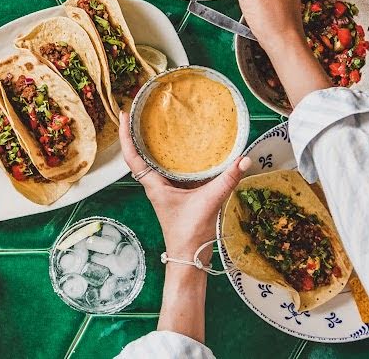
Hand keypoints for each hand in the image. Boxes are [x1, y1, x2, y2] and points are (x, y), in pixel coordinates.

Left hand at [119, 111, 250, 260]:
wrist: (190, 257)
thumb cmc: (190, 233)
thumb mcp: (209, 202)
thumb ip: (227, 181)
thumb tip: (244, 159)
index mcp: (154, 184)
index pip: (132, 156)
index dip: (126, 135)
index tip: (124, 114)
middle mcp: (155, 184)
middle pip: (140, 154)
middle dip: (137, 132)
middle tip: (140, 110)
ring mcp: (165, 189)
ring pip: (154, 161)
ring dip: (153, 143)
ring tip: (157, 121)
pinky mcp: (176, 193)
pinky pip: (169, 168)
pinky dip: (172, 155)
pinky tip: (183, 147)